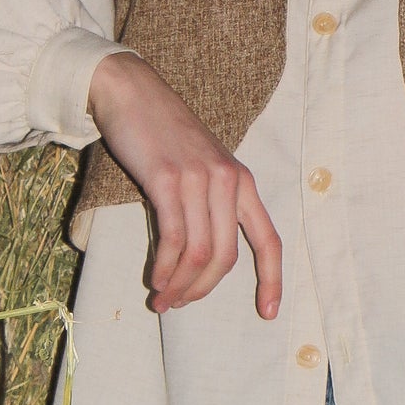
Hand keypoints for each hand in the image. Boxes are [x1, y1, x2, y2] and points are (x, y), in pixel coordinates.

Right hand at [87, 52, 283, 318]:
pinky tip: (155, 278)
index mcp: (242, 182)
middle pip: (226, 257)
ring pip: (199, 253)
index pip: (269, 239)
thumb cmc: (163, 134)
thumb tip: (198, 260)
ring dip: (180, 284)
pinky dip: (164, 267)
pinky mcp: (168, 180)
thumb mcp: (201, 166)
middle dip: (203, 289)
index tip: (269, 313)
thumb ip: (209, 204)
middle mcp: (228, 182)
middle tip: (179, 304)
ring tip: (162, 300)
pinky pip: (173, 238)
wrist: (132, 91)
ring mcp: (199, 180)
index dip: (273, 279)